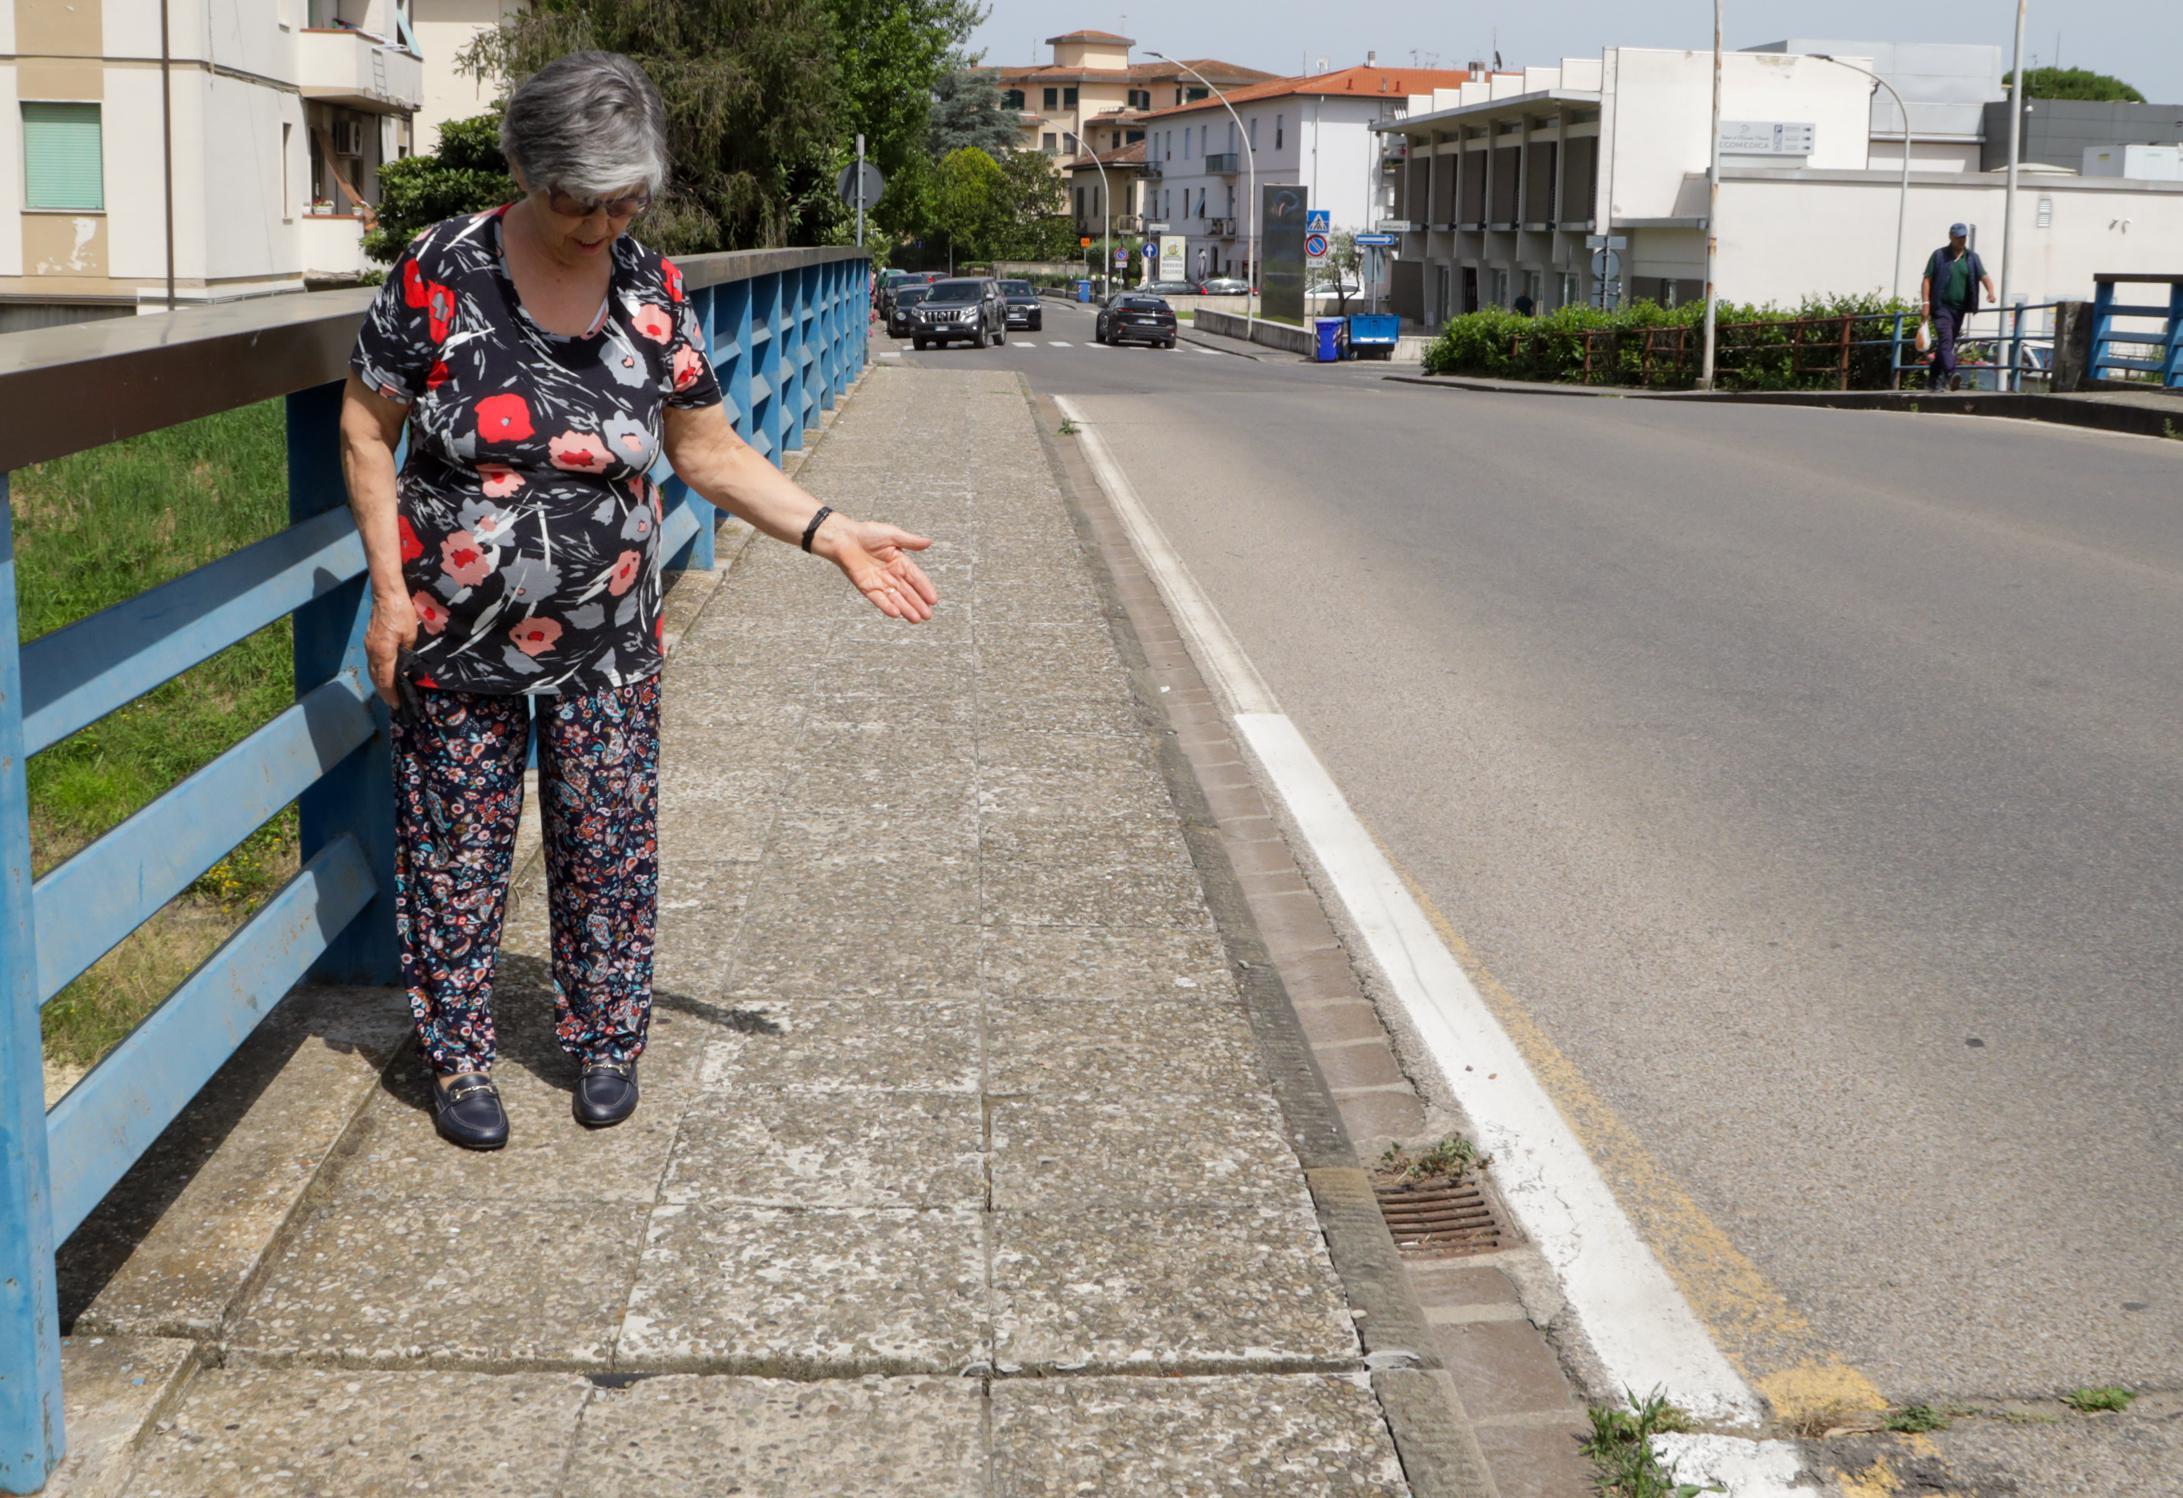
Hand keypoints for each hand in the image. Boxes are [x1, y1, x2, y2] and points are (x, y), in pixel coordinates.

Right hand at [365, 591, 419, 707]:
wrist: (386, 594)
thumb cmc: (401, 612)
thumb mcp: (411, 635)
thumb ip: (407, 653)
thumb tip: (405, 667)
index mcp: (383, 653)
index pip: (385, 680)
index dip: (390, 694)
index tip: (395, 705)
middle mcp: (372, 652)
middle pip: (376, 678)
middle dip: (384, 692)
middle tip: (392, 704)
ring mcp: (369, 645)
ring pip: (372, 670)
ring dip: (380, 683)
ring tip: (388, 694)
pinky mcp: (369, 640)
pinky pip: (372, 662)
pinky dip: (378, 673)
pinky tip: (383, 675)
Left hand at [818, 516, 938, 621]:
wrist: (843, 538)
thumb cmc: (866, 533)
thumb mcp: (892, 534)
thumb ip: (910, 541)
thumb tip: (929, 542)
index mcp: (900, 561)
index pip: (916, 578)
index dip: (925, 588)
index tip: (934, 600)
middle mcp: (891, 574)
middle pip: (908, 591)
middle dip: (918, 604)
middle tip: (928, 615)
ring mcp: (879, 582)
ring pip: (895, 598)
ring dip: (906, 609)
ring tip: (916, 619)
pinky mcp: (866, 587)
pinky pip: (878, 599)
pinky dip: (887, 606)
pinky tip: (897, 613)